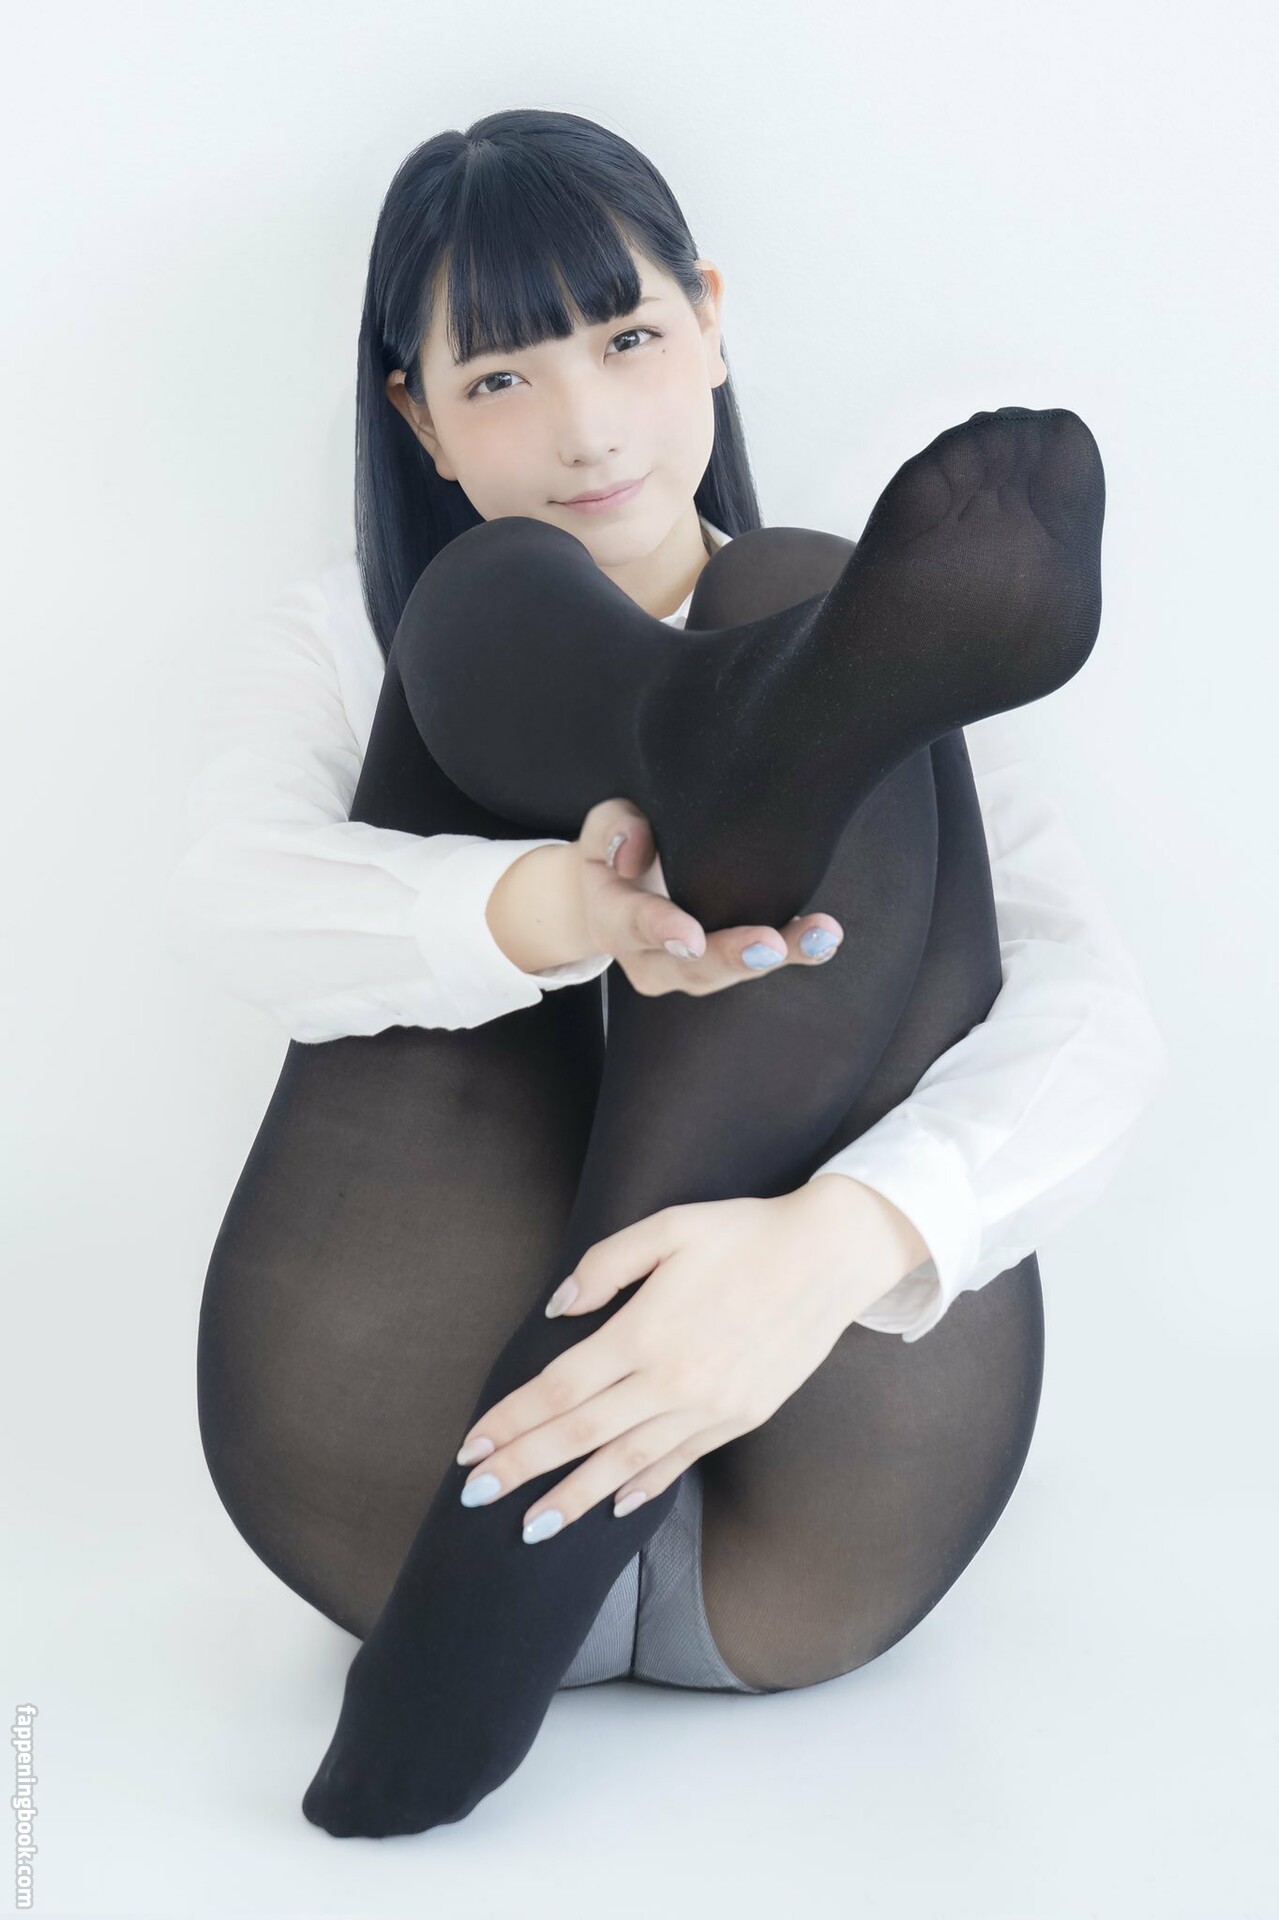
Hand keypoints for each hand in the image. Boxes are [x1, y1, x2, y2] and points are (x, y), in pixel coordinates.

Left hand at [453, 1189, 872, 1542]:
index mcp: (646, 1331)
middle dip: (523, 1468)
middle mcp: (673, 1380)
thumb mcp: (667, 1228)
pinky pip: (680, 1462)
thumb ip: (605, 1266)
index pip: (560, 1389)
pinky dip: (641, 1487)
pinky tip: (612, 1506)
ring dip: (573, 1496)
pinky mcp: (741, 1418)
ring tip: (532, 1526)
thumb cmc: (744, 1234)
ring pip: (626, 1463)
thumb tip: (557, 1310)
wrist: (831, 1256)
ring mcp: (710, 1407)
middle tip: (475, 1497)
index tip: (470, 1448)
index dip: (511, 1421)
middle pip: (580, 1436)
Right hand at [575, 797, 842, 996]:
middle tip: (769, 946)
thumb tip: (634, 849)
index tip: (690, 939)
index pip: (632, 923)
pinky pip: (755, 966)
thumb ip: (615, 828)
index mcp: (610, 917)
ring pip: (727, 974)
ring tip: (818, 937)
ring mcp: (684, 970)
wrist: (621, 885)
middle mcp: (646, 956)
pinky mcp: (718, 967)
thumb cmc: (619, 844)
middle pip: (689, 967)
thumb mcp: (605, 824)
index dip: (662, 930)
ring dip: (777, 957)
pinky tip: (825, 941)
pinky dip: (793, 954)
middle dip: (731, 957)